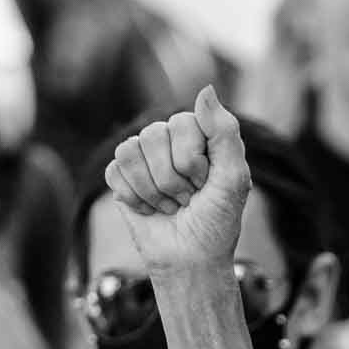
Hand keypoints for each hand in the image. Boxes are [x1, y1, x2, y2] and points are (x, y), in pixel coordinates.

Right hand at [103, 86, 249, 272]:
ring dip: (154, 190)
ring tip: (171, 204)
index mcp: (199, 133)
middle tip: (189, 198)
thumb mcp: (234, 178)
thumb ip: (224, 131)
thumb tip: (206, 89)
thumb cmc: (218, 220)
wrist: (191, 259)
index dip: (193, 160)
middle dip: (173, 178)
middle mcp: (169, 139)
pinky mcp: (120, 176)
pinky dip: (136, 198)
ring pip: (130, 151)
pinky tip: (151, 210)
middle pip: (153, 135)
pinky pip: (115, 171)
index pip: (183, 122)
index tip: (207, 182)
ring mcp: (143, 156)